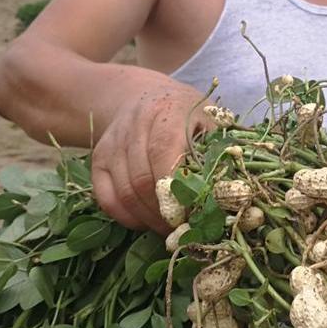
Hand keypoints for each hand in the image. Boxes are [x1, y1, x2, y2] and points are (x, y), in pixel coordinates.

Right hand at [91, 80, 208, 233]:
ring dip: (150, 220)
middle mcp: (134, 125)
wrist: (142, 97)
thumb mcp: (210, 120)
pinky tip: (148, 221)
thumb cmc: (186, 115)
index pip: (164, 155)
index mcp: (166, 111)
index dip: (178, 191)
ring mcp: (112, 144)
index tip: (196, 214)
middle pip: (144, 181)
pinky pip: (107, 200)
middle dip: (166, 213)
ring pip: (126, 194)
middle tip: (186, 230)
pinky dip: (128, 218)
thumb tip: (228, 194)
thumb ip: (218, 151)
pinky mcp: (98, 161)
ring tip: (171, 230)